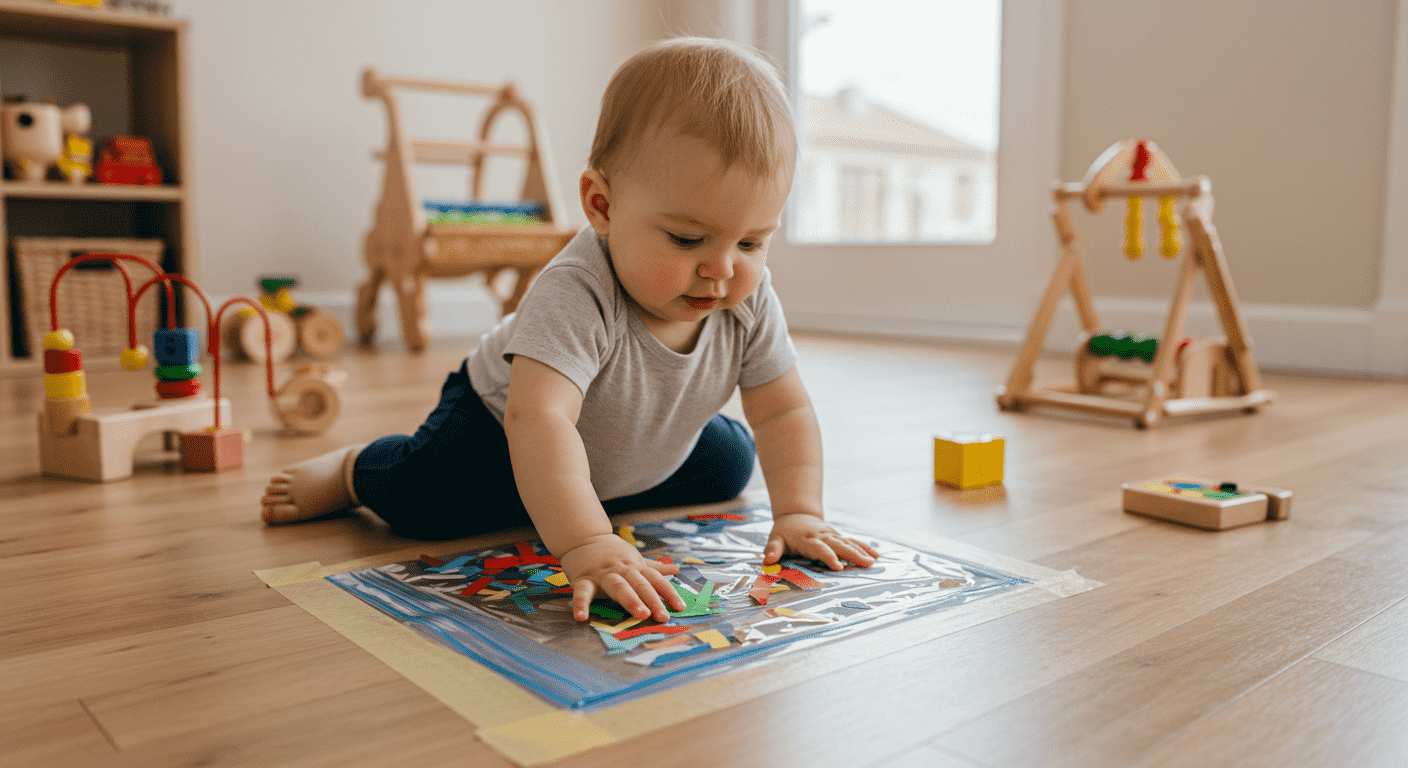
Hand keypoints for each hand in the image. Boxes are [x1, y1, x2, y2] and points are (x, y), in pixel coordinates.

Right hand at [561, 533, 684, 621]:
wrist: (583, 537)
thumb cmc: (612, 553)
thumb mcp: (635, 558)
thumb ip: (654, 567)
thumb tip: (677, 569)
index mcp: (635, 567)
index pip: (656, 580)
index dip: (669, 593)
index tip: (680, 608)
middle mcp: (622, 570)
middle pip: (640, 584)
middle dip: (652, 599)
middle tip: (663, 616)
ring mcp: (603, 574)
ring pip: (618, 586)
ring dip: (630, 599)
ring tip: (640, 614)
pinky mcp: (583, 579)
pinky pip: (582, 592)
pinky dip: (581, 605)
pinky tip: (581, 617)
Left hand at [763, 513, 879, 569]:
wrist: (796, 516)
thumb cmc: (784, 532)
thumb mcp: (774, 539)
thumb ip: (772, 550)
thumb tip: (768, 561)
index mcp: (808, 539)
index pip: (820, 548)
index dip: (829, 557)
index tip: (839, 567)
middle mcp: (823, 536)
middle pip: (839, 545)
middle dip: (852, 554)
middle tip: (866, 565)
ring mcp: (832, 535)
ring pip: (848, 542)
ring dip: (861, 552)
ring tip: (873, 562)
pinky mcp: (838, 536)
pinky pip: (853, 541)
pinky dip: (864, 547)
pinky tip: (876, 556)